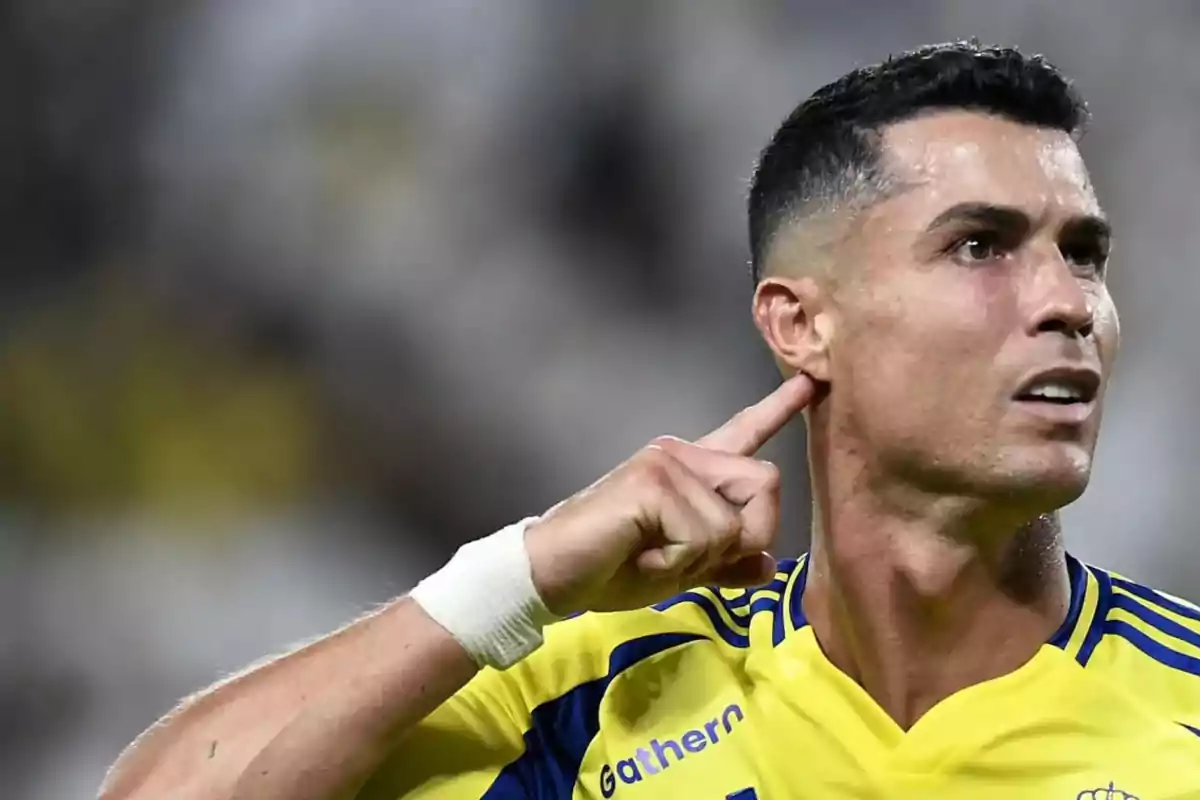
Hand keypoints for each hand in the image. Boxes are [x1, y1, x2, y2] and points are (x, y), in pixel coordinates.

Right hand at [525, 373, 814, 615]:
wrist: (552, 574)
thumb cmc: (609, 568)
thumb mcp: (680, 570)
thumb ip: (724, 564)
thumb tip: (767, 565)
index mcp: (691, 470)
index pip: (743, 433)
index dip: (778, 408)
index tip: (809, 382)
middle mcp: (683, 454)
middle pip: (764, 483)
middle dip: (744, 536)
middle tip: (689, 560)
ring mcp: (668, 462)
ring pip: (735, 519)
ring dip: (701, 559)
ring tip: (654, 557)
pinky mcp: (653, 480)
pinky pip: (706, 534)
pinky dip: (677, 562)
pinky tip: (642, 556)